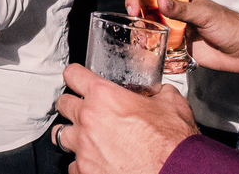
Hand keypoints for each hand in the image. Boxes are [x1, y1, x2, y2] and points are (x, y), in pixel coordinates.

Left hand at [55, 64, 197, 173]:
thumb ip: (159, 92)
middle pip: (63, 104)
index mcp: (104, 96)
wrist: (177, 172)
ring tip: (86, 137)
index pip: (73, 74)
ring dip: (73, 134)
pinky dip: (82, 162)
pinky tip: (95, 160)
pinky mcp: (85, 170)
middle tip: (85, 111)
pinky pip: (73, 164)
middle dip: (73, 105)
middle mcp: (88, 119)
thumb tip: (161, 91)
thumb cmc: (172, 143)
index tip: (77, 79)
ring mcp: (84, 147)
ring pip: (62, 134)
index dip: (76, 75)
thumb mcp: (172, 104)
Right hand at [125, 0, 238, 72]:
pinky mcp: (180, 51)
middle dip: (137, 19)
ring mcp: (177, 32)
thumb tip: (161, 1)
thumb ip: (182, 9)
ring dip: (144, 37)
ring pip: (152, 32)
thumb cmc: (231, 26)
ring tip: (142, 44)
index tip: (132, 7)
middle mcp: (175, 15)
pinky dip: (155, 54)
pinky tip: (152, 56)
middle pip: (147, 13)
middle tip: (136, 28)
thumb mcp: (205, 14)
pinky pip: (162, 51)